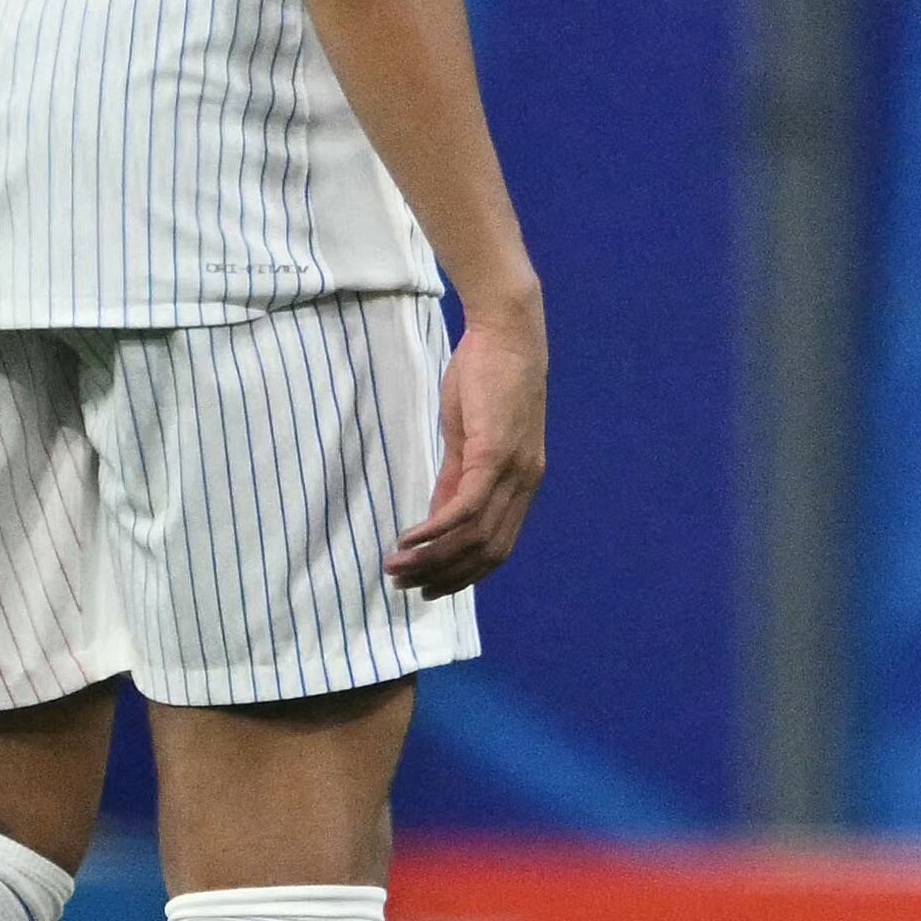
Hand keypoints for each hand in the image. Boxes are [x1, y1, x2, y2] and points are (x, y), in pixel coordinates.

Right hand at [391, 289, 549, 594]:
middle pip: (486, 553)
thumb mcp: (469, 437)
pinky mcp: (495, 454)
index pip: (498, 549)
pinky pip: (465, 508)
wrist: (507, 332)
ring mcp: (513, 472)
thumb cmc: (486, 378)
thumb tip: (437, 518)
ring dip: (432, 560)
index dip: (464, 575)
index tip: (429, 588)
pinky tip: (407, 541)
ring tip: (395, 570)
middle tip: (405, 588)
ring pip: (473, 537)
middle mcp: (525, 484)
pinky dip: (435, 531)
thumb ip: (456, 479)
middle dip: (444, 578)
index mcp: (523, 483)